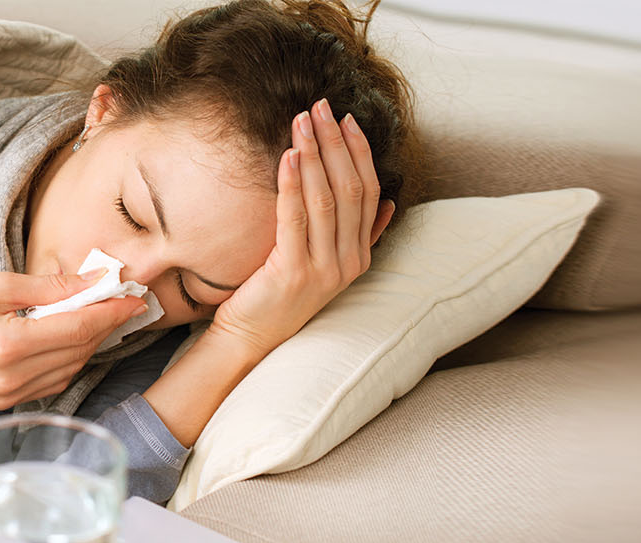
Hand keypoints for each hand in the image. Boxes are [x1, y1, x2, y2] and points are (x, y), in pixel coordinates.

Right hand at [0, 271, 146, 408]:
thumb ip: (51, 288)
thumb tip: (94, 282)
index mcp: (6, 345)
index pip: (77, 329)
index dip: (110, 313)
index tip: (133, 297)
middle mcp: (10, 378)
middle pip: (78, 351)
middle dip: (104, 325)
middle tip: (121, 301)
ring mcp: (7, 396)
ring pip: (70, 370)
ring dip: (89, 343)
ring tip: (99, 316)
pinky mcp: (4, 402)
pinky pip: (52, 382)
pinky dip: (68, 359)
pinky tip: (71, 338)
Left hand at [208, 99, 395, 356]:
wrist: (251, 337)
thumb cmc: (280, 294)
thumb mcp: (325, 263)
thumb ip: (358, 236)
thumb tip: (388, 205)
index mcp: (359, 255)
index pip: (368, 192)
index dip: (359, 152)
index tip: (345, 119)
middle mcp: (348, 262)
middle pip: (350, 189)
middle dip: (335, 143)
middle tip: (321, 107)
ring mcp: (323, 270)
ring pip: (326, 199)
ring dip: (314, 154)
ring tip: (302, 121)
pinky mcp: (293, 273)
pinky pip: (295, 219)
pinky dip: (292, 184)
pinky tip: (287, 156)